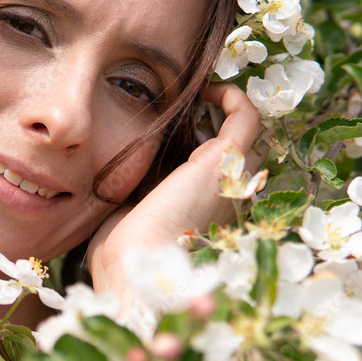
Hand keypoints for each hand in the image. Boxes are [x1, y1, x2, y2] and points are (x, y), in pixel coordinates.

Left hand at [87, 83, 264, 306]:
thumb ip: (132, 193)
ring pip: (247, 134)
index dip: (205, 141)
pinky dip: (232, 96)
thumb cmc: (124, 258)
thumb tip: (114, 175)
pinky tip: (206, 87)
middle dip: (221, 120)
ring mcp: (229, 178)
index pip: (218, 170)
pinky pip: (245, 116)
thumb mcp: (127, 216)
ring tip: (199, 88)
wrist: (134, 273)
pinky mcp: (224, 161)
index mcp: (205, 211)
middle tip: (192, 97)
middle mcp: (226, 195)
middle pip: (239, 150)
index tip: (180, 121)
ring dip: (228, 105)